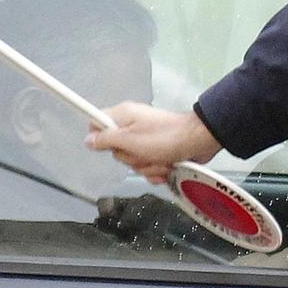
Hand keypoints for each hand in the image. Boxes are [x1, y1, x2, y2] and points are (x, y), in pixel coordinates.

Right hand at [86, 102, 219, 183]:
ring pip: (134, 162)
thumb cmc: (166, 137)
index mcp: (122, 117)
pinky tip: (167, 167)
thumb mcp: (130, 139)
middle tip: (144, 153)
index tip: (109, 146)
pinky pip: (148, 168)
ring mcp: (145, 141)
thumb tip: (88, 140)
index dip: (99, 138)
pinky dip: (158, 171)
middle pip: (116, 151)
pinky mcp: (157, 152)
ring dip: (148, 166)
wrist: (199, 141)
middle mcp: (132, 128)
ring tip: (161, 159)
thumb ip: (107, 140)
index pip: (96, 124)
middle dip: (132, 158)